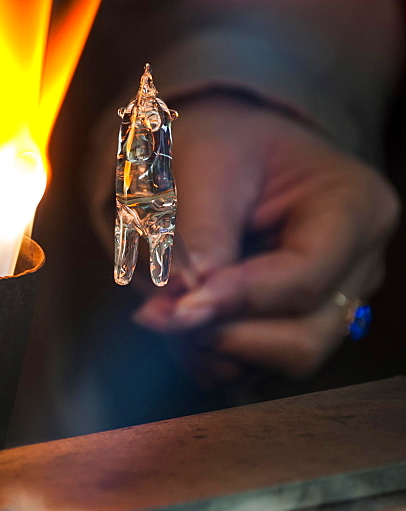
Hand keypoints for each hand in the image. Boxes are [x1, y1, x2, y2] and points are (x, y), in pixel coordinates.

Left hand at [103, 97, 399, 381]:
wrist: (214, 146)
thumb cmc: (217, 142)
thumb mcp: (204, 166)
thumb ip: (198, 233)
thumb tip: (184, 300)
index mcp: (355, 209)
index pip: (305, 278)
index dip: (238, 300)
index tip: (177, 308)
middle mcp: (355, 267)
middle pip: (303, 339)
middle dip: (225, 335)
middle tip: (155, 313)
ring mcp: (327, 305)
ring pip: (275, 364)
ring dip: (209, 349)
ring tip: (158, 309)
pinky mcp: (289, 328)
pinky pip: (250, 369)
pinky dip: (205, 355)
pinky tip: (175, 316)